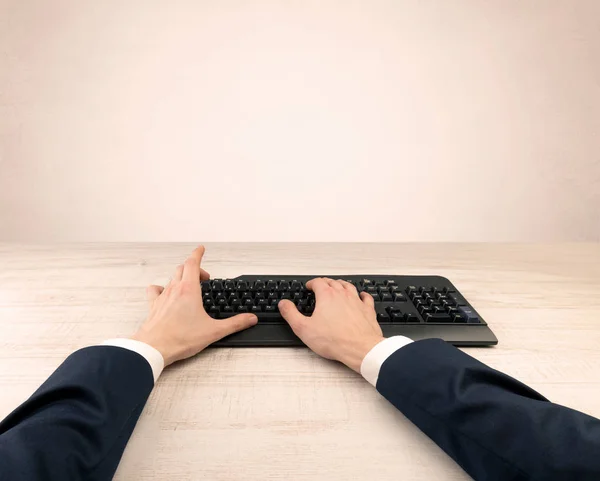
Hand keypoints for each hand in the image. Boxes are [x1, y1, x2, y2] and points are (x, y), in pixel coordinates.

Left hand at [132, 246, 257, 365]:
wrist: (154, 348)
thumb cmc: (180, 338)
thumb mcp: (213, 331)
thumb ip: (234, 324)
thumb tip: (249, 319)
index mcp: (189, 290)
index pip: (192, 263)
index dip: (198, 254)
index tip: (201, 248)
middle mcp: (174, 289)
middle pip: (182, 268)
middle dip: (194, 268)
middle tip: (203, 276)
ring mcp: (162, 297)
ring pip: (171, 278)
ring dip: (180, 276)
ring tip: (188, 284)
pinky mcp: (154, 306)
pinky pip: (155, 290)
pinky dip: (161, 288)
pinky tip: (164, 293)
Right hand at [278, 278, 383, 371]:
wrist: (360, 348)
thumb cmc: (334, 340)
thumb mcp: (304, 329)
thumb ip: (291, 314)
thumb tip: (284, 304)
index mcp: (327, 297)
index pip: (318, 283)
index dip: (312, 283)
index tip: (309, 286)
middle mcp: (343, 295)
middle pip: (333, 282)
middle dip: (325, 282)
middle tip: (321, 285)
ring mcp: (356, 301)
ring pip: (349, 286)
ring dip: (341, 284)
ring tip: (338, 285)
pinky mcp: (367, 310)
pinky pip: (366, 297)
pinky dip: (363, 294)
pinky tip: (362, 295)